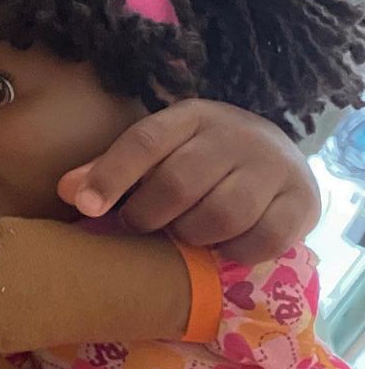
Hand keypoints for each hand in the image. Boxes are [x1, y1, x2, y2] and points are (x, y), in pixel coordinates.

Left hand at [57, 101, 319, 263]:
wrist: (278, 157)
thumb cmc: (201, 161)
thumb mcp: (160, 153)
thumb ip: (114, 171)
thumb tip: (67, 191)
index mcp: (191, 117)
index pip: (145, 140)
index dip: (111, 174)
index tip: (83, 205)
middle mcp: (234, 135)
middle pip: (179, 182)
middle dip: (149, 215)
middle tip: (141, 226)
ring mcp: (272, 167)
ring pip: (221, 214)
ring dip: (192, 235)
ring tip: (184, 234)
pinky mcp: (301, 201)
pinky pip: (263, 239)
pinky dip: (236, 252)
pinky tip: (224, 247)